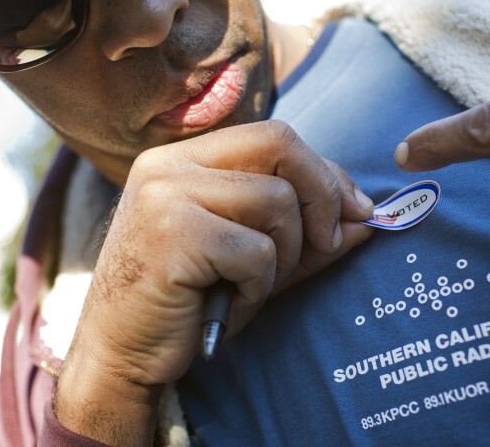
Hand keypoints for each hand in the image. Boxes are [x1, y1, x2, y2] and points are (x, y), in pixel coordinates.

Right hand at [54, 120, 373, 444]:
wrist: (121, 353)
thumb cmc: (189, 302)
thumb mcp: (255, 259)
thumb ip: (307, 233)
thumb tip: (367, 219)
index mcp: (185, 158)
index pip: (274, 136)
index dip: (324, 172)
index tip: (355, 210)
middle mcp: (170, 164)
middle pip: (281, 144)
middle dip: (323, 195)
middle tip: (327, 243)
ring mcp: (166, 194)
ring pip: (276, 202)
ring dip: (285, 255)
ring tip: (253, 286)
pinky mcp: (172, 234)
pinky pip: (257, 251)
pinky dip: (260, 287)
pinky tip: (232, 305)